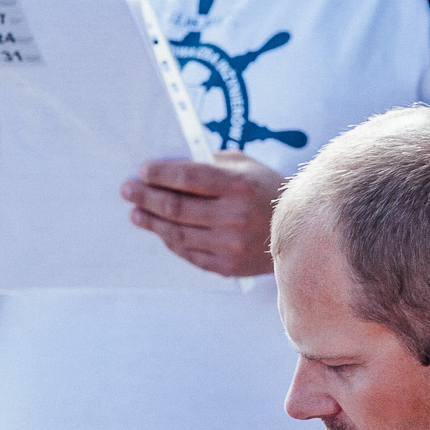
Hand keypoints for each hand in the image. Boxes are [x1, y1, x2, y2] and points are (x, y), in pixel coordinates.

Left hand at [122, 153, 283, 277]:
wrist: (302, 230)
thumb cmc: (266, 190)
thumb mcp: (246, 166)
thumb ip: (210, 163)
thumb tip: (169, 167)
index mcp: (238, 185)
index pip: (188, 177)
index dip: (160, 174)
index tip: (142, 171)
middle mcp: (233, 216)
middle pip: (176, 207)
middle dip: (146, 197)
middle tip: (128, 190)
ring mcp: (230, 244)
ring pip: (178, 233)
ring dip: (152, 222)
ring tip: (136, 213)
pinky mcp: (228, 266)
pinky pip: (189, 253)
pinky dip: (170, 241)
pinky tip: (159, 231)